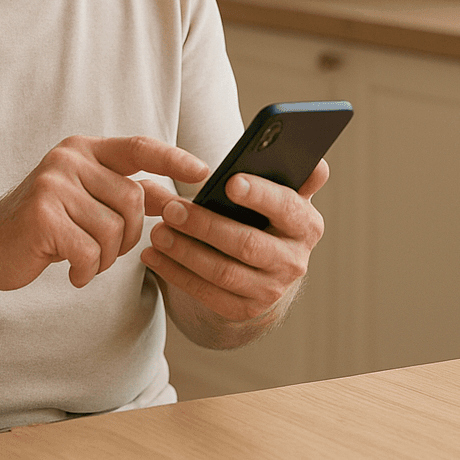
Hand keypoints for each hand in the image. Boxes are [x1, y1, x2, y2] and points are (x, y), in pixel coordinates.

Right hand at [0, 135, 208, 290]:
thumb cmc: (46, 226)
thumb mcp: (88, 202)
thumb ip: (127, 194)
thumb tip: (174, 198)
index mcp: (84, 150)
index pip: (138, 148)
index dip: (173, 158)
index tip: (203, 172)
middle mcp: (68, 159)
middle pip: (132, 200)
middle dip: (128, 236)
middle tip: (106, 251)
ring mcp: (53, 184)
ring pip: (113, 230)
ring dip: (106, 257)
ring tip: (83, 259)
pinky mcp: (42, 214)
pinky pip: (90, 251)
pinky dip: (87, 271)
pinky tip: (72, 272)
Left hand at [141, 160, 326, 329]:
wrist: (264, 268)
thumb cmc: (263, 216)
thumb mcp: (277, 193)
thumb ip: (283, 169)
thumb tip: (300, 150)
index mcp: (306, 224)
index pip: (286, 207)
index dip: (260, 195)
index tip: (230, 182)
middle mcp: (294, 261)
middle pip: (247, 243)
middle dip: (205, 226)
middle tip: (171, 209)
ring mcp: (271, 290)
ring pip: (223, 272)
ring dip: (185, 252)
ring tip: (158, 232)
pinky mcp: (245, 309)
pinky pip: (206, 294)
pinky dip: (176, 274)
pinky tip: (154, 255)